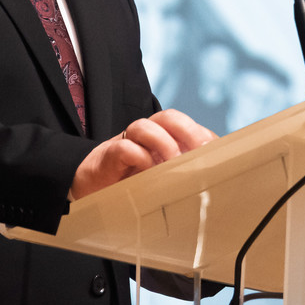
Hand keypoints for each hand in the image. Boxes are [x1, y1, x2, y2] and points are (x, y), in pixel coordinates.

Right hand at [70, 109, 216, 199]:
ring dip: (164, 143)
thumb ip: (181, 171)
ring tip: (173, 164)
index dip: (200, 134)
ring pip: (144, 126)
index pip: (185, 124)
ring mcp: (125, 143)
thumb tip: (212, 179)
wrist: (90, 188)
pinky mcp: (108, 156)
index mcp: (161, 137)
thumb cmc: (131, 183)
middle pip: (167, 117)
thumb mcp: (161, 177)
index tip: (215, 151)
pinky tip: (147, 172)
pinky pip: (124, 147)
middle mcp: (145, 135)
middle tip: (199, 153)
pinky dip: (138, 155)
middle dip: (188, 131)